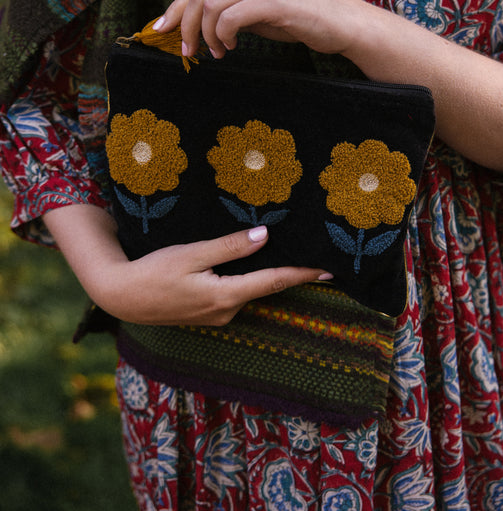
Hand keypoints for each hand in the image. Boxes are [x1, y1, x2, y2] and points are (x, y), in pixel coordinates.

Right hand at [105, 225, 328, 325]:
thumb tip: (265, 236)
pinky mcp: (207, 314)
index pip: (274, 281)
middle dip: (290, 273)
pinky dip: (247, 280)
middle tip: (316, 256)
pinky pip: (235, 294)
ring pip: (249, 290)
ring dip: (266, 275)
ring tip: (287, 255)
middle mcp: (226, 311)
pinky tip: (250, 265)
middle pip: (266, 287)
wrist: (122, 296)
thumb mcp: (191, 254)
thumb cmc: (153, 271)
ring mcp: (217, 316)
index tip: (329, 269)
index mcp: (225, 295)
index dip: (302, 273)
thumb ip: (230, 247)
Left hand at [154, 0, 355, 58]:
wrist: (340, 21)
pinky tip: (231, 47)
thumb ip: (226, 7)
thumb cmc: (298, 16)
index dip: (175, 9)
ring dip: (207, 36)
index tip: (160, 31)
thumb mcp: (255, 7)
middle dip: (186, 28)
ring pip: (209, 6)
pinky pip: (228, 18)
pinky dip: (222, 37)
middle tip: (189, 52)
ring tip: (219, 52)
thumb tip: (189, 24)